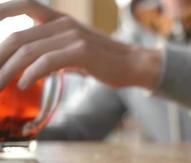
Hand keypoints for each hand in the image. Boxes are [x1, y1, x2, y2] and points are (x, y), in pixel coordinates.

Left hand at [0, 0, 160, 89]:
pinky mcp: (82, 51)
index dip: (0, 12)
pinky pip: (48, 61)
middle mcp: (64, 24)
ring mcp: (73, 36)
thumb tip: (31, 68)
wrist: (133, 64)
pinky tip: (25, 84)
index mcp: (60, 20)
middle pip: (18, 37)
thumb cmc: (104, 60)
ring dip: (8, 71)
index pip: (22, 6)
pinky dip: (32, 73)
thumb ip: (53, 52)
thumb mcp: (75, 50)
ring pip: (29, 51)